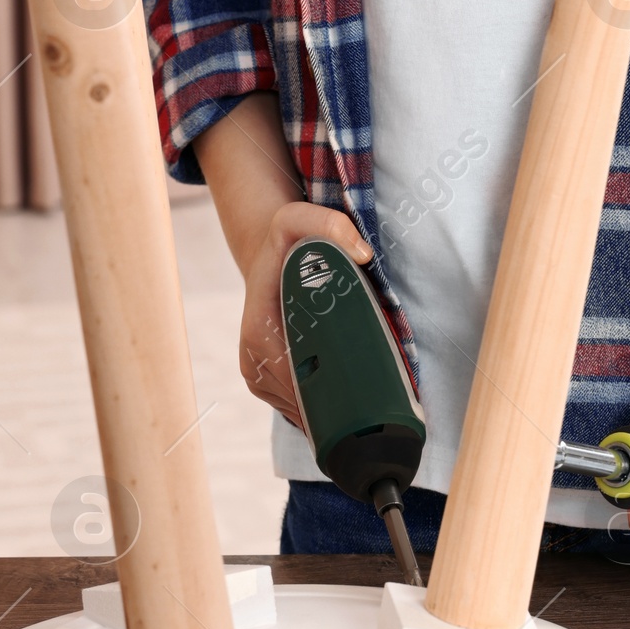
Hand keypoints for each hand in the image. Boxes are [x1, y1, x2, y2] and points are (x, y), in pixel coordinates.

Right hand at [237, 200, 374, 427]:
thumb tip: (362, 254)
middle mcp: (252, 360)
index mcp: (258, 331)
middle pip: (301, 401)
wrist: (268, 257)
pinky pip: (296, 407)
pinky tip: (346, 399)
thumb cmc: (287, 242)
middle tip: (377, 404)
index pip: (299, 379)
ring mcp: (257, 376)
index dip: (334, 388)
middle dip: (338, 403)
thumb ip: (331, 224)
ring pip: (300, 410)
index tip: (368, 391)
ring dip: (330, 409)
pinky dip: (320, 406)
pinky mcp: (265, 383)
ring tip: (366, 404)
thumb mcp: (301, 218)